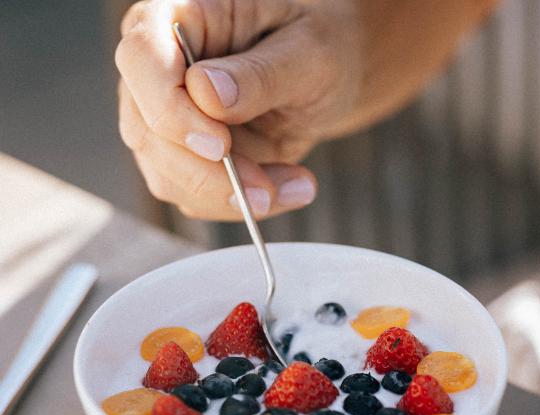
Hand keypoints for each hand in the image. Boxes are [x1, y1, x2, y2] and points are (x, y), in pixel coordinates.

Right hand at [116, 0, 361, 219]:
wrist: (332, 73)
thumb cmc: (320, 43)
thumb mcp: (310, 50)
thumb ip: (261, 73)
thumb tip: (206, 93)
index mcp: (179, 17)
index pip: (141, 58)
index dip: (169, 109)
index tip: (219, 146)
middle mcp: (160, 70)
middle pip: (146, 130)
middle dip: (207, 175)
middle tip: (267, 190)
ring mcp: (167, 118)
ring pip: (166, 175)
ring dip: (230, 197)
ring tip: (299, 185)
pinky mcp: (186, 158)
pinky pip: (195, 196)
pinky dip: (242, 204)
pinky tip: (290, 186)